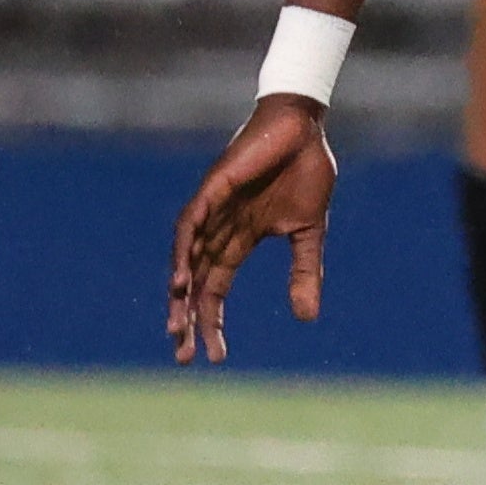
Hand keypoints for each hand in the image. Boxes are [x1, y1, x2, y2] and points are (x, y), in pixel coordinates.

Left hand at [169, 96, 337, 362]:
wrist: (305, 127)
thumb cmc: (307, 171)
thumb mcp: (309, 231)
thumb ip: (304, 271)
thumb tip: (307, 318)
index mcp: (241, 239)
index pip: (217, 289)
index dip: (212, 321)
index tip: (215, 356)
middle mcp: (220, 229)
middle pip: (195, 282)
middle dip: (188, 319)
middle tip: (183, 356)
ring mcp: (213, 209)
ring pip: (187, 258)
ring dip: (179, 294)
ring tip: (177, 327)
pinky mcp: (214, 188)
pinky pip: (190, 224)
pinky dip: (183, 252)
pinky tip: (181, 280)